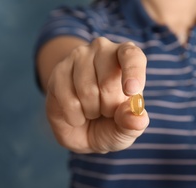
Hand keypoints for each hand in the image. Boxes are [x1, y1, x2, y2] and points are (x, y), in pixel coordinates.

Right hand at [45, 37, 148, 153]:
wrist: (81, 128)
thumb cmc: (111, 122)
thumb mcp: (127, 129)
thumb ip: (133, 123)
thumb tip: (136, 118)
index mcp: (127, 57)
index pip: (132, 56)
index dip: (133, 72)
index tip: (132, 91)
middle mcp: (103, 49)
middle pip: (108, 81)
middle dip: (110, 107)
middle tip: (108, 112)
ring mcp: (78, 57)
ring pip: (87, 91)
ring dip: (92, 111)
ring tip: (93, 111)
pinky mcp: (58, 71)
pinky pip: (69, 100)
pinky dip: (75, 116)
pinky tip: (77, 114)